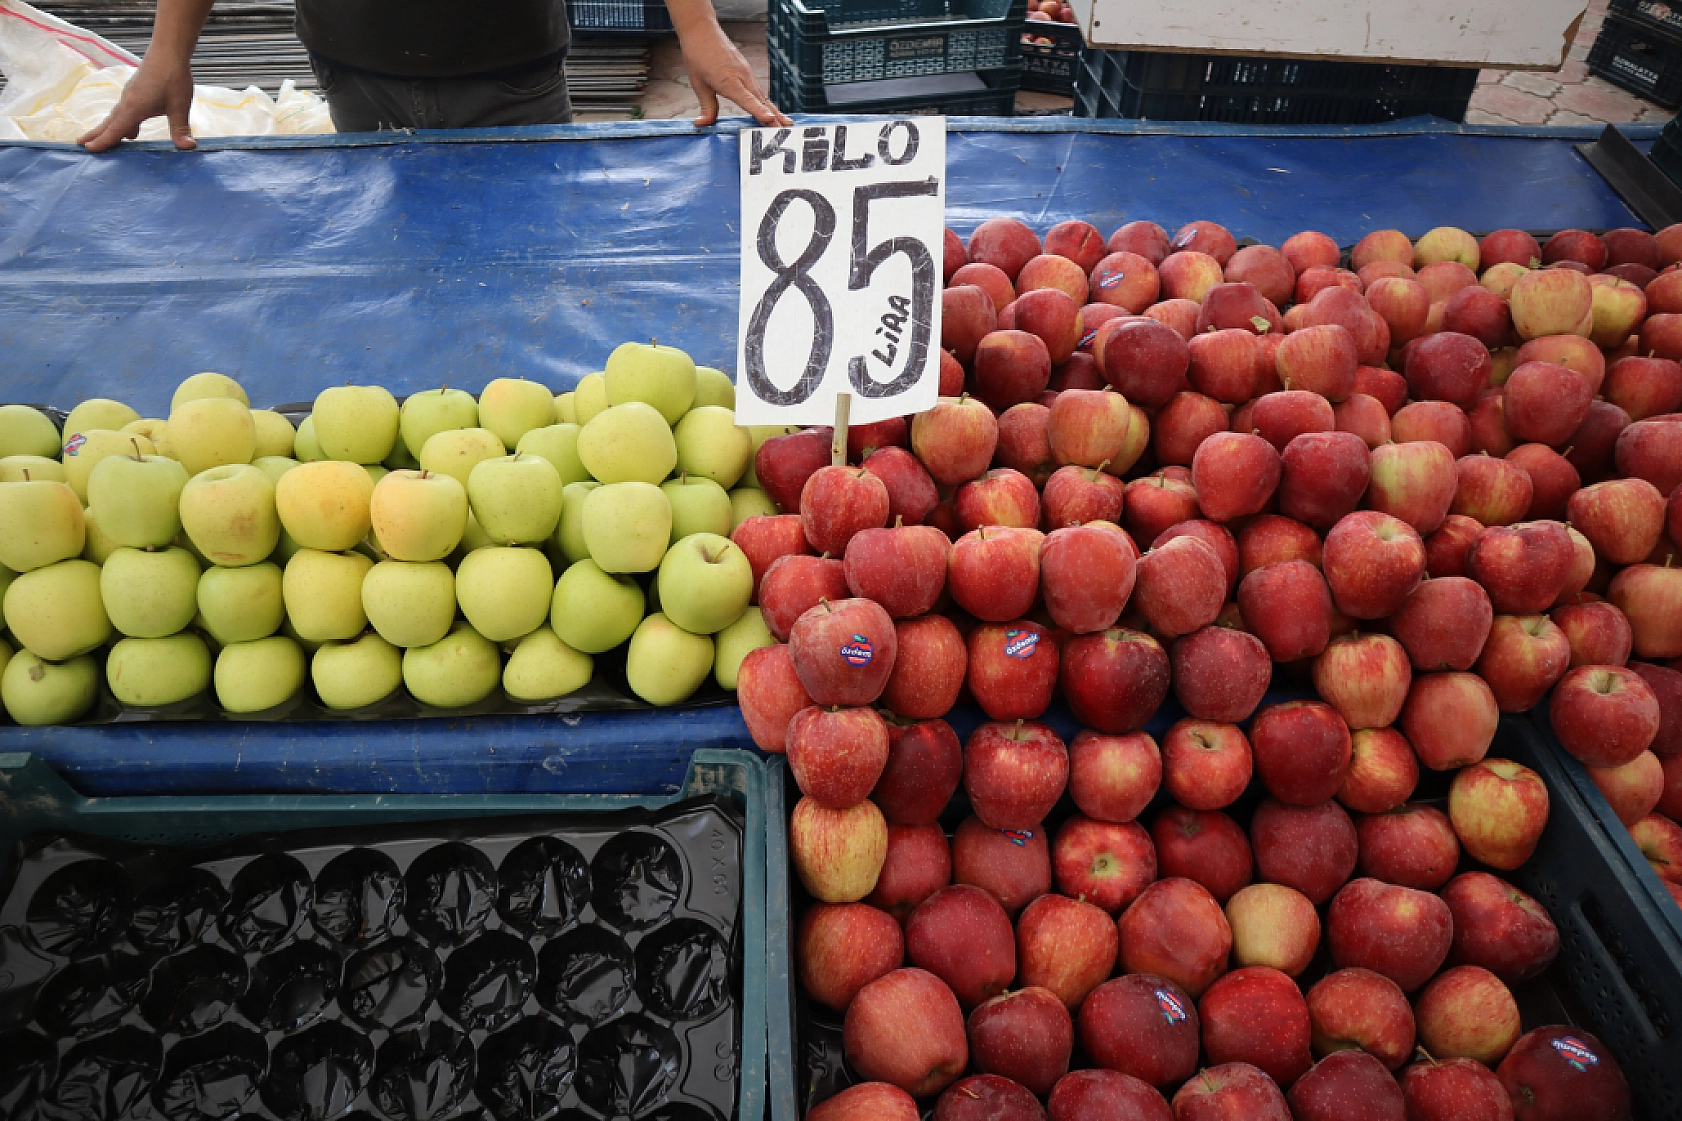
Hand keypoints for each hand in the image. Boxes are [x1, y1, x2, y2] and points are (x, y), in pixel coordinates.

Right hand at [78, 57, 195, 150]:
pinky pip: (124, 110)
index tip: (89, 150)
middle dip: (95, 134)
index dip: (103, 141)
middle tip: (80, 145)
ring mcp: (130, 95)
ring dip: (108, 128)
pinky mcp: (135, 91)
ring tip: (101, 139)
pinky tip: (131, 130)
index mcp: (134, 108)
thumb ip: (180, 128)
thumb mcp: (179, 107)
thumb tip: (188, 147)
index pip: (116, 129)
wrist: (168, 52)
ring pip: (116, 116)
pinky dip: (122, 122)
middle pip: (109, 122)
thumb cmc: (173, 78)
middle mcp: (127, 102)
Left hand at [680, 24, 790, 126]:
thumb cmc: (698, 55)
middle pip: (760, 100)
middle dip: (773, 117)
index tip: (769, 119)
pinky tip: (773, 112)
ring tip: (786, 124)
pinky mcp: (747, 71)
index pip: (746, 99)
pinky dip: (766, 103)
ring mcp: (746, 73)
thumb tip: (702, 124)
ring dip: (774, 111)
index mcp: (728, 80)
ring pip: (762, 96)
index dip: (758, 110)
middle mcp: (742, 76)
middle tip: (787, 130)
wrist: (702, 30)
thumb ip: (706, 106)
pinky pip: (758, 90)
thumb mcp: (698, 83)